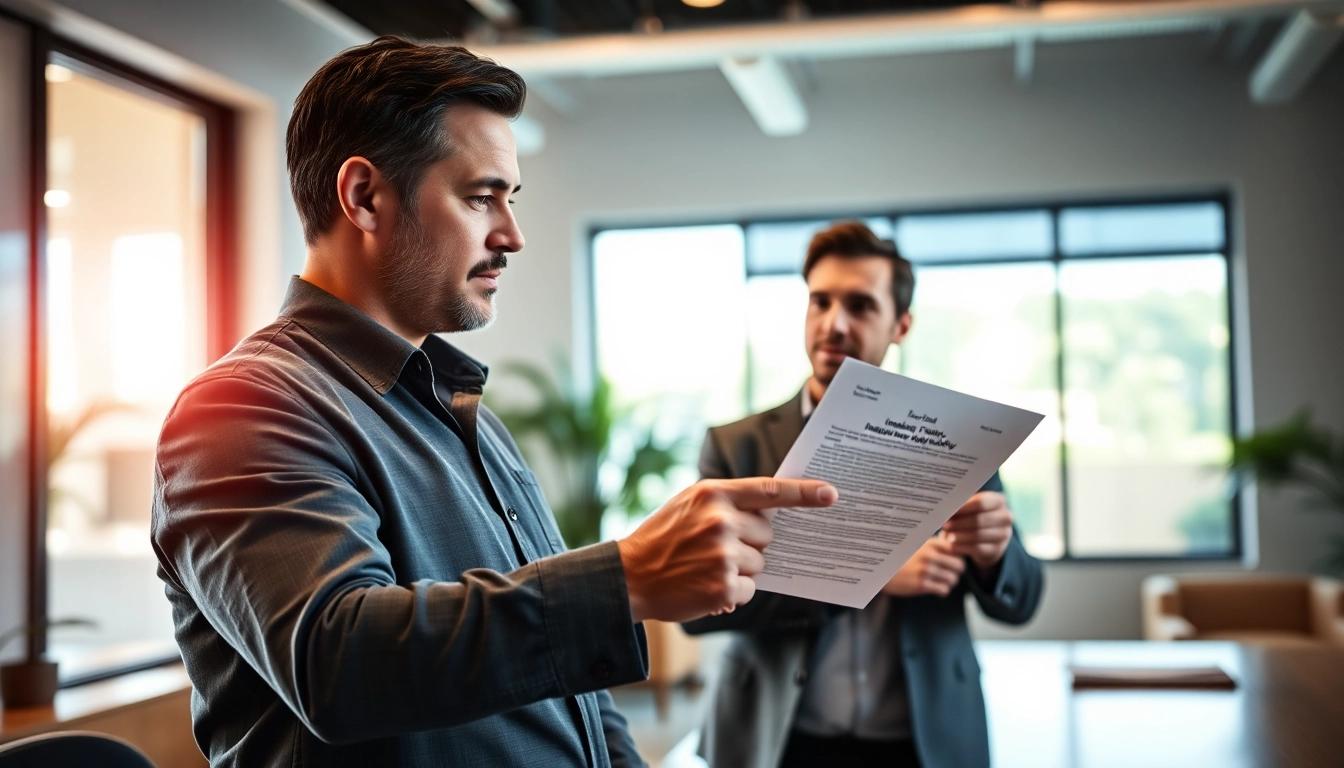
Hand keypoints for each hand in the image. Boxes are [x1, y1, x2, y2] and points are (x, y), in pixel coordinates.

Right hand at [616, 477, 837, 622]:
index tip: (831, 494)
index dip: (805, 493)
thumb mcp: (688, 504)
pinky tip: (705, 586)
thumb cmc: (662, 539)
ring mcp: (723, 554)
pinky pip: (749, 589)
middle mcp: (721, 520)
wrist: (629, 576)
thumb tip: (771, 512)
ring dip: (740, 570)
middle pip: (767, 534)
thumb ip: (726, 502)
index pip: (771, 490)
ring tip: (705, 567)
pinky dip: (732, 592)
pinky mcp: (723, 586)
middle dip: (751, 543)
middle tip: (717, 548)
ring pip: (759, 563)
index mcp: (713, 494)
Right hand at [882, 536, 964, 596]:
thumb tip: (951, 535)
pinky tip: (935, 588)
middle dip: (956, 571)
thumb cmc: (902, 556)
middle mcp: (929, 555)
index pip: (957, 549)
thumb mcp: (918, 544)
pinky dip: (942, 590)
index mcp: (930, 543)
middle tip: (949, 573)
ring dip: (949, 582)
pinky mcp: (921, 584)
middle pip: (960, 565)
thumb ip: (936, 542)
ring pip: (953, 579)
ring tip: (941, 581)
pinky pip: (944, 590)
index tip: (953, 560)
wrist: (882, 570)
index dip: (958, 556)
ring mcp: (925, 570)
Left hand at [941, 491, 1013, 574]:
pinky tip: (952, 545)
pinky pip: (978, 549)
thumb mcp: (971, 508)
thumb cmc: (975, 516)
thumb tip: (945, 508)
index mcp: (998, 501)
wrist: (989, 538)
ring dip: (960, 536)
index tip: (948, 510)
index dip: (964, 507)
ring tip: (947, 536)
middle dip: (960, 523)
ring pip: (978, 535)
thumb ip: (961, 507)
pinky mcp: (997, 549)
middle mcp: (1005, 517)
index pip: (982, 502)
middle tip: (944, 525)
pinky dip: (963, 547)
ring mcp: (1003, 534)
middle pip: (979, 519)